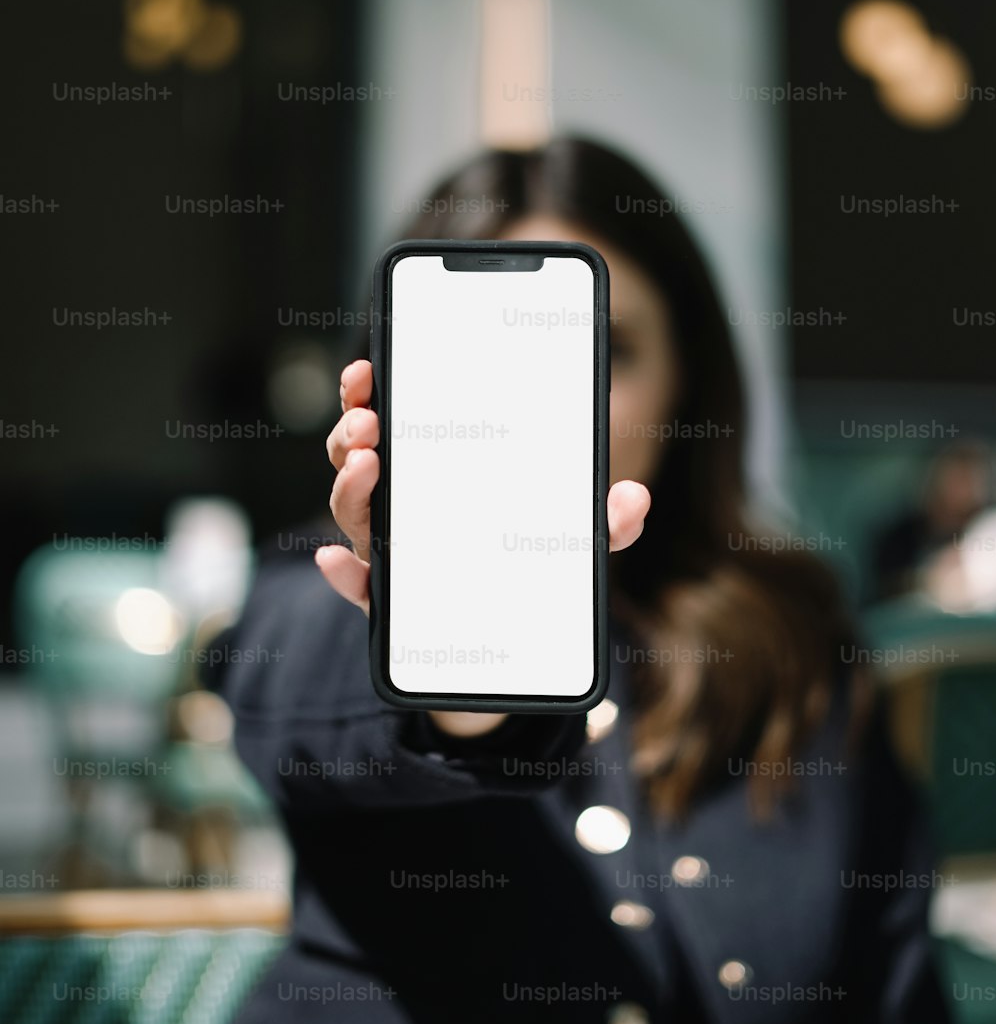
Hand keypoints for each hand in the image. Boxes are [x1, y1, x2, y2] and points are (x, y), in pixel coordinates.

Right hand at [316, 359, 650, 736]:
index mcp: (432, 482)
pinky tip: (334, 561)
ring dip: (350, 487)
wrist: (509, 654)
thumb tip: (633, 499)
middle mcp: (401, 514)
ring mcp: (393, 558)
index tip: (367, 369)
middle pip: (359, 464)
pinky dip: (344, 576)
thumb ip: (602, 522)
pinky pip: (359, 590)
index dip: (369, 396)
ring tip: (367, 464)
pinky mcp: (391, 607)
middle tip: (368, 420)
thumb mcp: (572, 543)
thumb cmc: (530, 575)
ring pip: (355, 516)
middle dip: (353, 435)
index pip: (392, 428)